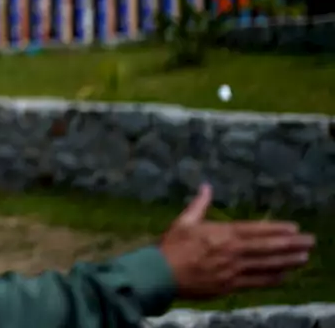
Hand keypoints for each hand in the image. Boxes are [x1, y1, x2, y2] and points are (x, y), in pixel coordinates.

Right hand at [159, 184, 314, 299]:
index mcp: (221, 233)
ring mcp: (233, 270)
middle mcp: (232, 251)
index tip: (294, 228)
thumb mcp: (184, 221)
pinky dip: (272, 279)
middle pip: (267, 247)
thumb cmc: (172, 246)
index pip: (256, 230)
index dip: (277, 229)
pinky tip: (284, 275)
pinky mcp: (230, 285)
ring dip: (287, 261)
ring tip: (304, 257)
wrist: (161, 273)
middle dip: (291, 244)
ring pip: (266, 265)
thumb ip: (199, 204)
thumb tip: (206, 186)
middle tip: (310, 242)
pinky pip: (256, 282)